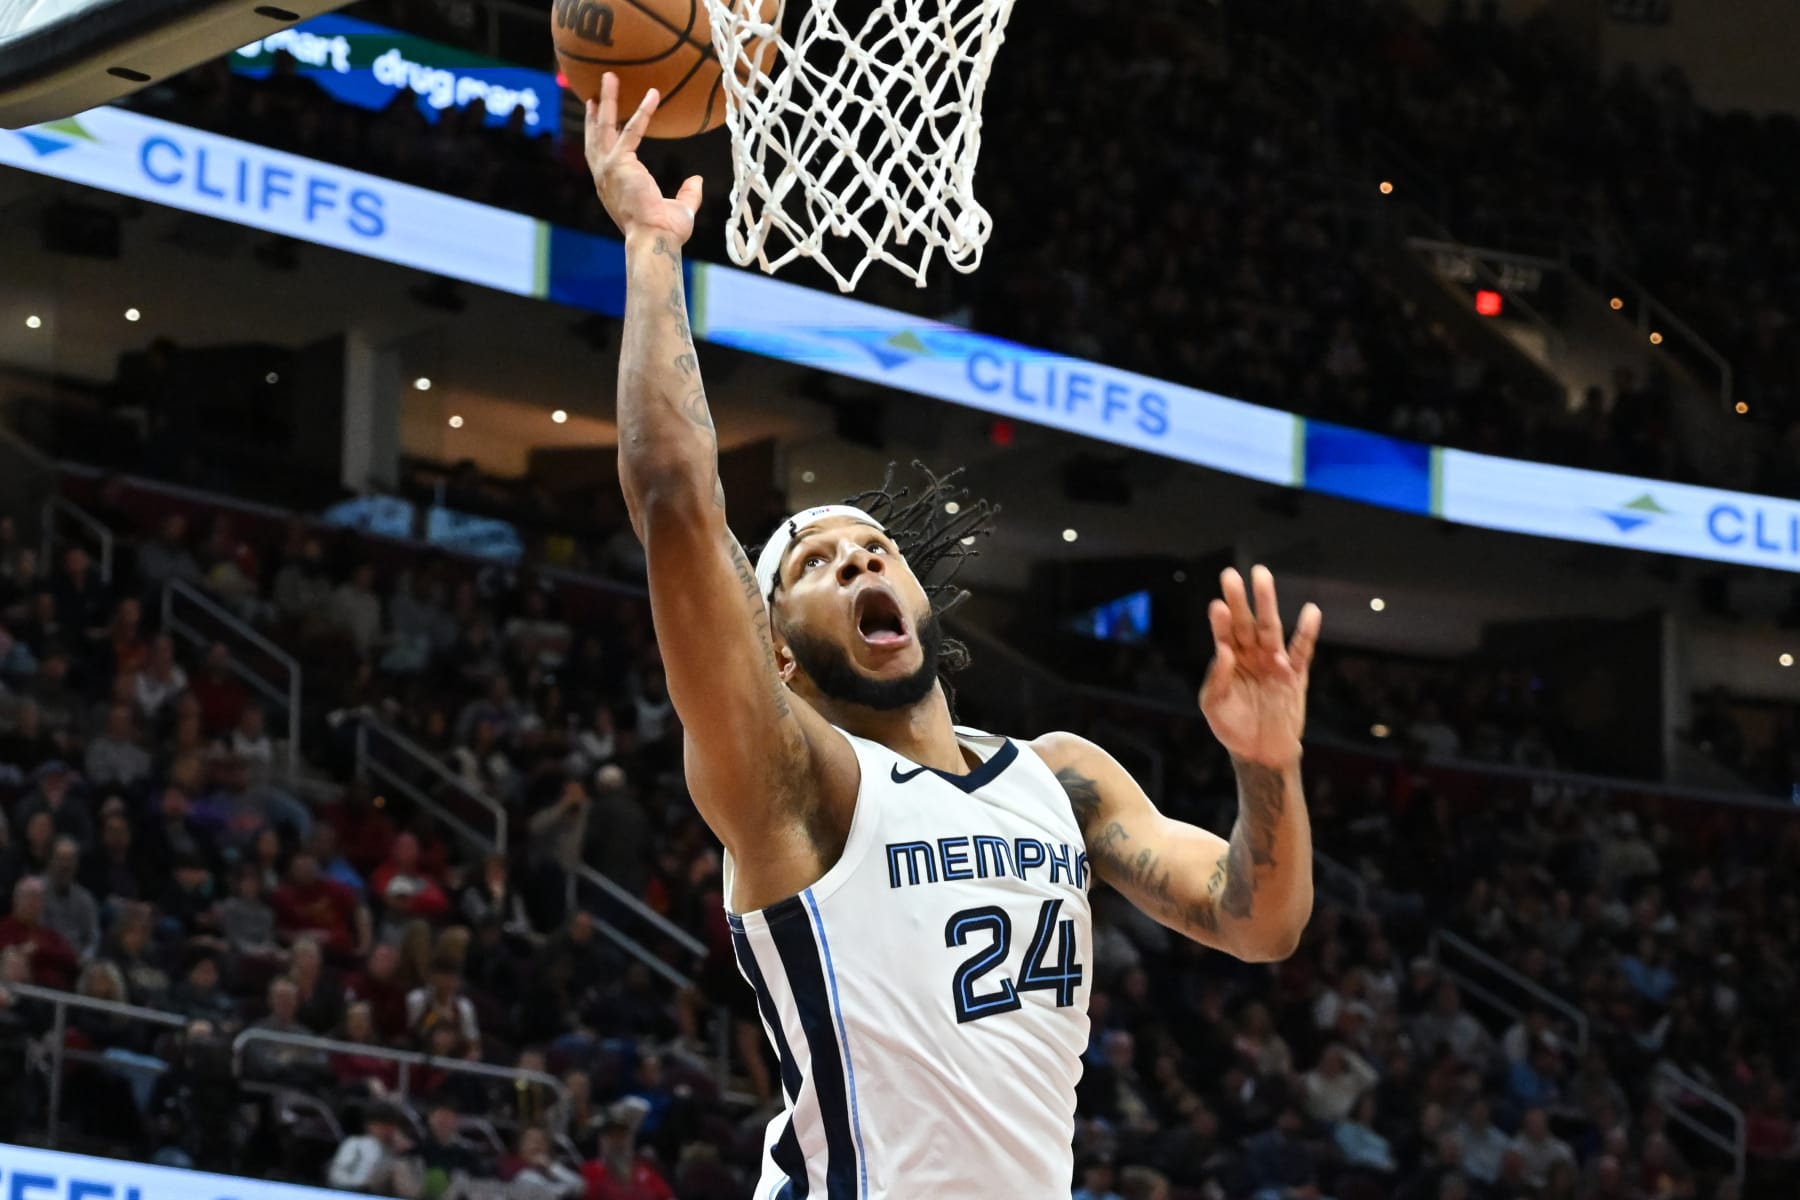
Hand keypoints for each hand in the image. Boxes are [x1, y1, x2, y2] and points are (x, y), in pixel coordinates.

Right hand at [584, 73, 702, 243]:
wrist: (655, 240)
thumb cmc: (665, 233)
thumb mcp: (678, 209)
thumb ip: (686, 193)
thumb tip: (695, 180)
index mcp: (613, 187)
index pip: (603, 154)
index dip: (601, 134)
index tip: (598, 115)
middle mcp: (604, 177)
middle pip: (595, 137)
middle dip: (595, 112)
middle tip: (593, 92)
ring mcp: (607, 169)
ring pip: (604, 126)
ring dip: (607, 100)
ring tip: (609, 76)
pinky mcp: (618, 164)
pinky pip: (631, 130)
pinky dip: (642, 112)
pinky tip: (652, 95)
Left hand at [1200, 565, 1320, 767]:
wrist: (1261, 752)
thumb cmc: (1233, 727)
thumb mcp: (1214, 706)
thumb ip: (1216, 678)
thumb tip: (1223, 650)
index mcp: (1230, 660)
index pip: (1223, 634)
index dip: (1220, 620)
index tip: (1216, 603)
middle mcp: (1251, 655)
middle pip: (1245, 623)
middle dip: (1240, 600)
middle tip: (1231, 574)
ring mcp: (1274, 662)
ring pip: (1271, 628)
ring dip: (1267, 603)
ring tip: (1262, 576)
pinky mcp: (1295, 675)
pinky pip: (1302, 650)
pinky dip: (1307, 632)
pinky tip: (1311, 611)